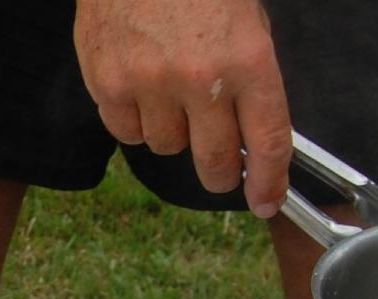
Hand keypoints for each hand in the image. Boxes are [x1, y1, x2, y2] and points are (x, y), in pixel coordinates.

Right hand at [74, 0, 292, 216]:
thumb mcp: (247, 19)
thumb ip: (252, 75)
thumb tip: (253, 135)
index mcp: (248, 58)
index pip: (267, 140)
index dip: (269, 181)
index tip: (265, 200)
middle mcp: (200, 79)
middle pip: (214, 161)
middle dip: (220, 172)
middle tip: (220, 168)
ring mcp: (150, 84)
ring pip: (167, 147)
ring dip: (173, 131)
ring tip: (171, 93)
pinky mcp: (108, 84)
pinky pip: (126, 131)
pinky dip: (135, 119)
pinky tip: (140, 88)